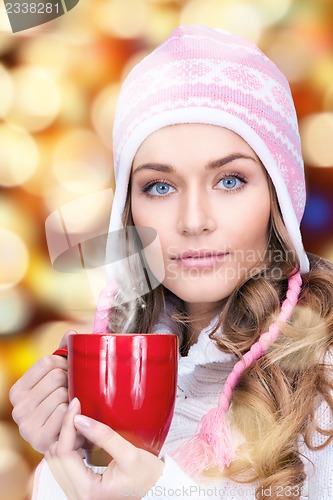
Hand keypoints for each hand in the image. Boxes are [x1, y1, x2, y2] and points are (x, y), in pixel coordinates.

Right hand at [9, 330, 75, 452]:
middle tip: (76, 389)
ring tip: (75, 404)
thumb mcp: (60, 378)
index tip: (70, 372)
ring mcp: (26, 426)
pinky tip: (74, 416)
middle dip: (71, 380)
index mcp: (17, 391)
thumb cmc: (64, 404)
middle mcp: (17, 409)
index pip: (46, 362)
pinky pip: (65, 413)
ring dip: (75, 396)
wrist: (71, 439)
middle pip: (55, 377)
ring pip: (62, 394)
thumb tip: (71, 333)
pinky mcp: (40, 439)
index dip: (64, 363)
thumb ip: (63, 354)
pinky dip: (75, 412)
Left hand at [46, 398, 164, 499]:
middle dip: (64, 431)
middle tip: (79, 411)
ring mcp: (76, 492)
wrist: (155, 490)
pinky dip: (70, 445)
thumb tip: (79, 419)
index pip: (63, 453)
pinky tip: (83, 435)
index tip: (76, 404)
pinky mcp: (79, 486)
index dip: (67, 425)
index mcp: (87, 490)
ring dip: (66, 437)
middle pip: (55, 456)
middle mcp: (77, 495)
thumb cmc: (147, 476)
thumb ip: (104, 436)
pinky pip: (64, 463)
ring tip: (82, 423)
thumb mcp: (129, 454)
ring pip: (56, 459)